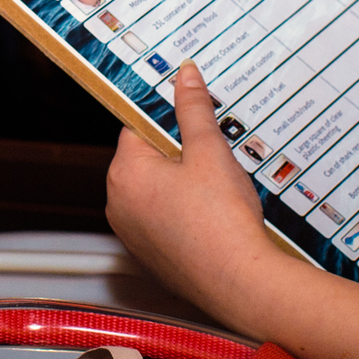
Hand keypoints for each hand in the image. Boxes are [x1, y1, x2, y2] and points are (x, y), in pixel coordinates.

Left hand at [105, 63, 287, 332]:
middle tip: (213, 161)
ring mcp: (131, 234)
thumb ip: (193, 109)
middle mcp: (118, 204)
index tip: (192, 121)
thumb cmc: (222, 220)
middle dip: (178, 155)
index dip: (168, 121)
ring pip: (155, 192)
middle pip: (145, 160)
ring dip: (182, 185)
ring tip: (216, 193)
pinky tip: (212, 219)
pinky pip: (162, 222)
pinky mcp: (149, 257)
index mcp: (125, 172)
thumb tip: (184, 74)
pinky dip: (182, 215)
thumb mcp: (211, 151)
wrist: (240, 284)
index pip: (136, 127)